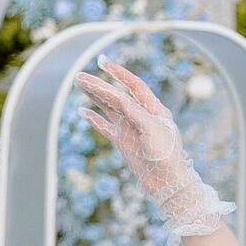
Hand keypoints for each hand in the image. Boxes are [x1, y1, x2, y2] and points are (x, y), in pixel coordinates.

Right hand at [80, 60, 194, 207]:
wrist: (167, 183)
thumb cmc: (166, 155)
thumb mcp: (153, 130)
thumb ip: (136, 113)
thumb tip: (119, 98)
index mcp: (153, 108)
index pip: (134, 85)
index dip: (119, 73)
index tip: (102, 62)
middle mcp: (141, 116)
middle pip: (116, 95)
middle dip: (98, 85)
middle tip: (78, 76)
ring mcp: (130, 129)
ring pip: (109, 108)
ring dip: (94, 97)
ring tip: (79, 85)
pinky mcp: (123, 142)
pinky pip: (105, 127)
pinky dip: (94, 119)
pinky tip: (83, 112)